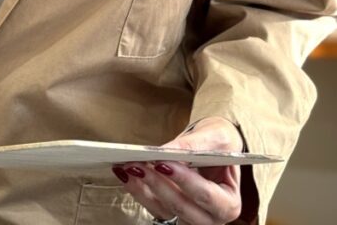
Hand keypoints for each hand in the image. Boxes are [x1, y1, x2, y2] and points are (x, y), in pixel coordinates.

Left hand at [112, 117, 243, 224]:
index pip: (205, 195)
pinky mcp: (173, 213)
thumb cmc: (220, 144)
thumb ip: (194, 144)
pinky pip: (154, 207)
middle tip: (137, 164)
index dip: (183, 180)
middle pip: (182, 207)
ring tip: (126, 168)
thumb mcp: (217, 137)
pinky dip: (139, 191)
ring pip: (164, 211)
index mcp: (229, 202)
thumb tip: (166, 150)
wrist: (214, 148)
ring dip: (142, 190)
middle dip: (157, 185)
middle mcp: (211, 217)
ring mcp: (190, 218)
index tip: (161, 163)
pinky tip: (125, 174)